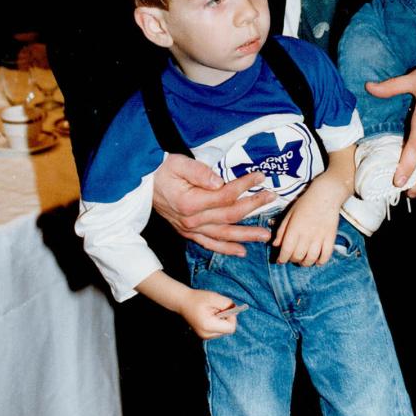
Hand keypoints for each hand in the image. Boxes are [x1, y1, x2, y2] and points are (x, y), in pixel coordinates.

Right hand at [152, 153, 275, 255]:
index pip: (225, 195)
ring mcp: (190, 229)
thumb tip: (220, 182)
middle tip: (272, 199)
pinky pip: (210, 244)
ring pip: (223, 234)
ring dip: (246, 235)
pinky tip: (242, 252)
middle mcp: (191, 220)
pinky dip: (226, 249)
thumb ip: (199, 172)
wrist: (142, 184)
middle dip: (253, 207)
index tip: (260, 177)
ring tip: (265, 234)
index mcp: (190, 203)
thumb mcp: (178, 163)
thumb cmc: (162, 170)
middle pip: (229, 216)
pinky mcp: (188, 233)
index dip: (245, 186)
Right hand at [177, 288, 242, 339]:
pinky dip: (218, 322)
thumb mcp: (214, 297)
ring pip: (224, 330)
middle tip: (218, 308)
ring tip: (213, 311)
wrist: (182, 302)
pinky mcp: (205, 335)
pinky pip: (218, 330)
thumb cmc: (197, 298)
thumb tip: (236, 310)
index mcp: (208, 326)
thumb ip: (227, 304)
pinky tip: (211, 315)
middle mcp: (207, 334)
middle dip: (227, 319)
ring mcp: (205, 336)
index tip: (227, 308)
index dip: (232, 318)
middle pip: (228, 330)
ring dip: (223, 320)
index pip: (230, 328)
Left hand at [272, 148, 353, 265]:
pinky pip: (326, 256)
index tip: (280, 260)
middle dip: (292, 260)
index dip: (282, 258)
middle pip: (298, 256)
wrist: (326, 194)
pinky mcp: (331, 238)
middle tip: (291, 257)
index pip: (286, 250)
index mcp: (294, 228)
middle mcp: (307, 235)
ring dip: (305, 263)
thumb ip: (281, 230)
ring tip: (303, 260)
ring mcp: (320, 237)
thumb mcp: (289, 213)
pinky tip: (317, 260)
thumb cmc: (305, 203)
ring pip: (311, 259)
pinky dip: (320, 262)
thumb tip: (275, 244)